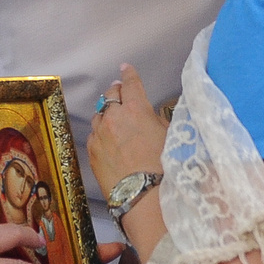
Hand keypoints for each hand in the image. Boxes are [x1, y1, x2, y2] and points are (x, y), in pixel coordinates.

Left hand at [85, 65, 169, 198]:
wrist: (144, 195)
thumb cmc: (165, 166)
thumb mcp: (172, 136)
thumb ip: (158, 120)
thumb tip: (153, 116)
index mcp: (137, 109)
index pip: (131, 84)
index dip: (129, 74)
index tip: (126, 68)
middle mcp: (114, 117)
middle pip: (111, 95)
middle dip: (117, 91)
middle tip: (120, 92)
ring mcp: (99, 134)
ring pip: (99, 114)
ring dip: (107, 112)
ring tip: (113, 118)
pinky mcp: (92, 151)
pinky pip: (93, 134)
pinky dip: (100, 132)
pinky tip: (106, 138)